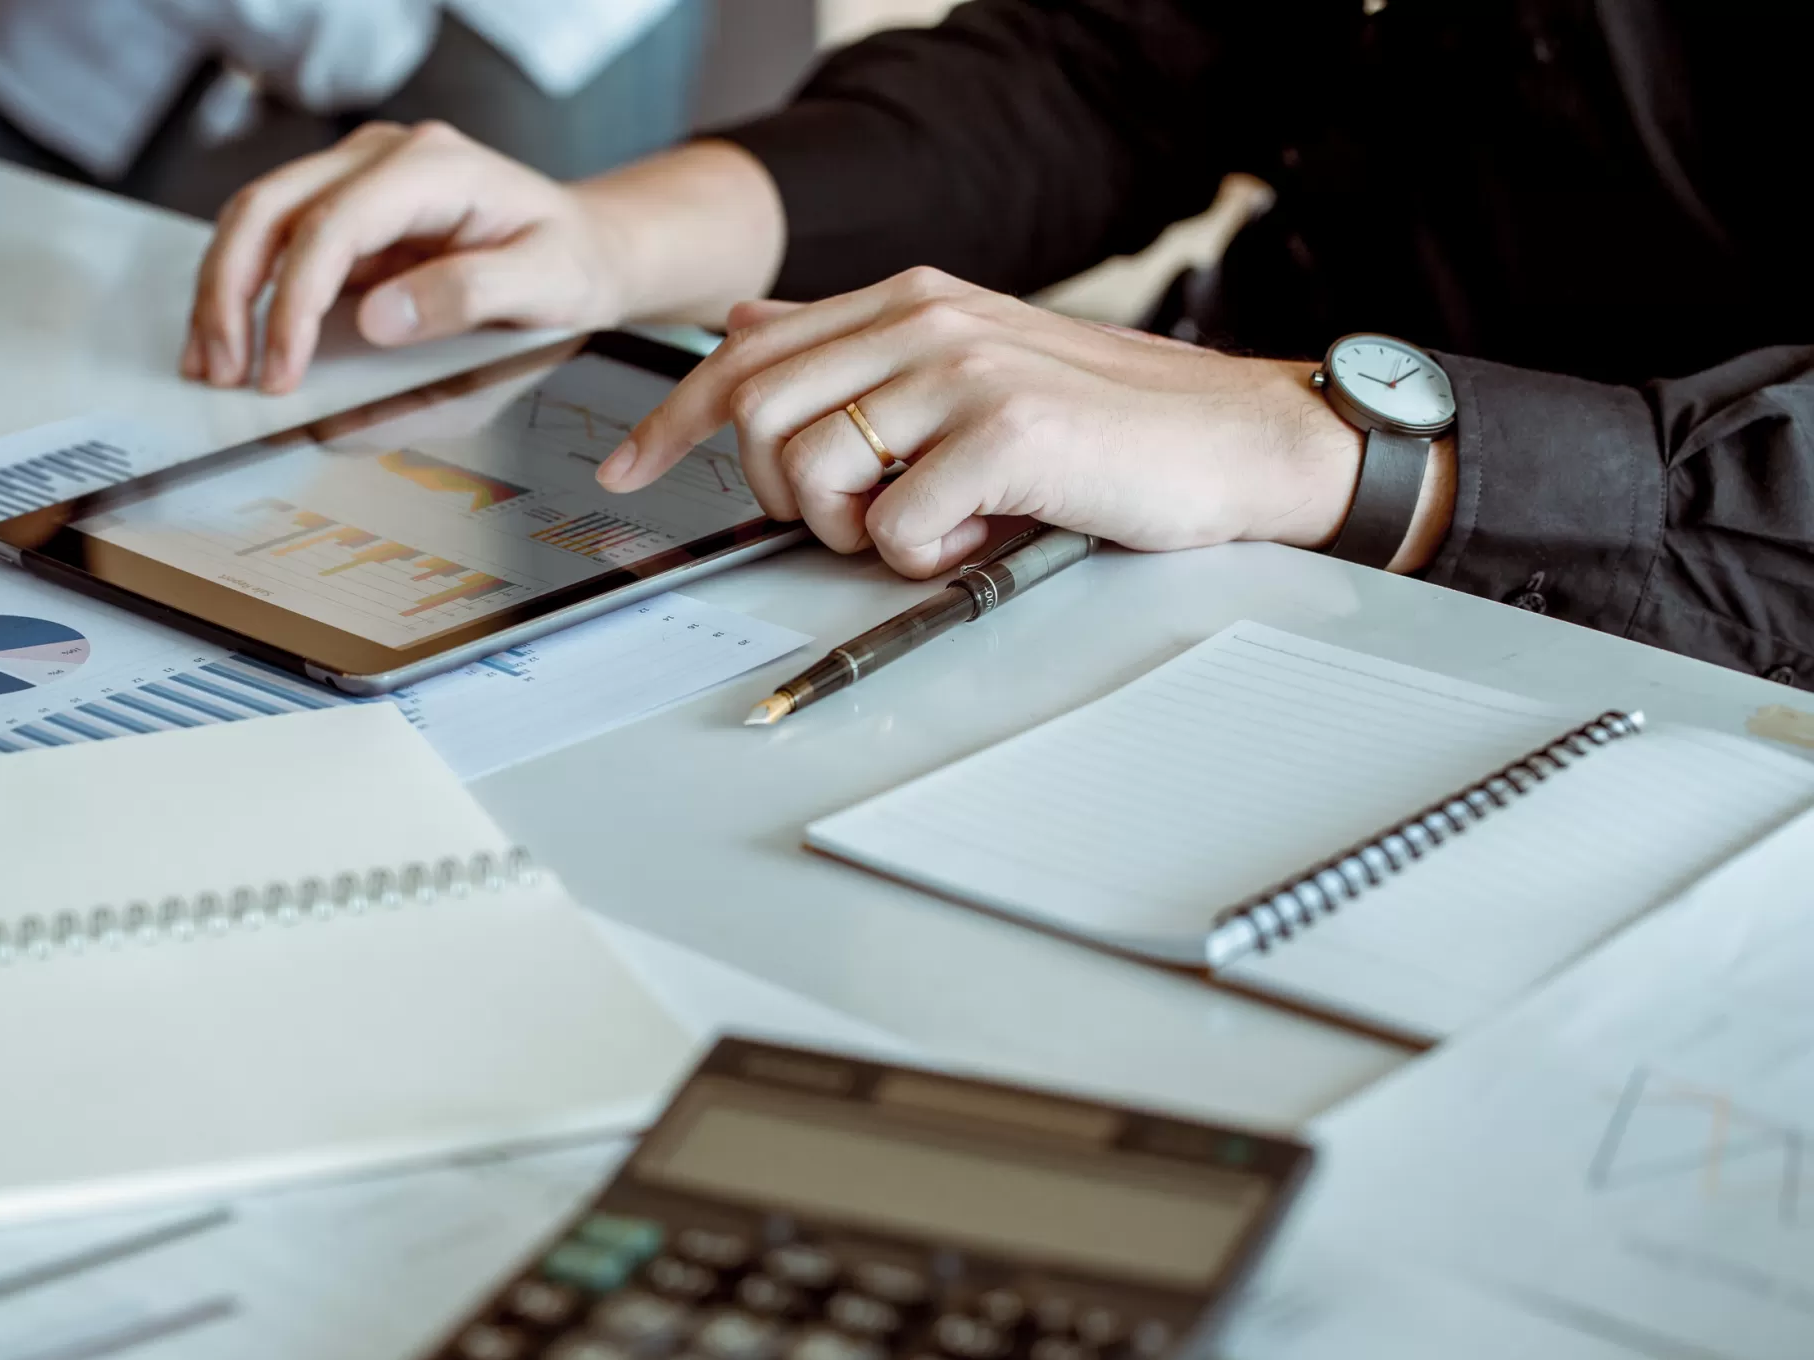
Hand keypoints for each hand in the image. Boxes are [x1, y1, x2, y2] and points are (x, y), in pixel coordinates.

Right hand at [181, 123, 783, 393]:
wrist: (587, 248)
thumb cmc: (572, 264)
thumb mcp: (546, 285)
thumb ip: (467, 299)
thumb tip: (378, 322)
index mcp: (433, 167)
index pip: (335, 224)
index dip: (296, 301)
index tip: (283, 371)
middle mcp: (383, 159)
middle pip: (270, 209)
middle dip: (232, 294)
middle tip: (222, 372)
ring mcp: (358, 180)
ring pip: (257, 221)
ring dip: (224, 294)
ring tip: (210, 366)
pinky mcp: (347, 214)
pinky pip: (277, 246)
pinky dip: (247, 294)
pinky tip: (235, 344)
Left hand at [598, 268, 1403, 577]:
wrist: (1236, 438)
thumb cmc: (1103, 422)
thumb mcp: (967, 362)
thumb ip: (856, 347)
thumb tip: (746, 330)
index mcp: (908, 301)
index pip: (745, 355)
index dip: (672, 419)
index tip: (626, 465)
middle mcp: (925, 319)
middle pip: (760, 416)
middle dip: (784, 494)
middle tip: (856, 520)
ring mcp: (964, 370)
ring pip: (818, 472)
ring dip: (859, 529)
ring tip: (937, 522)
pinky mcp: (1006, 431)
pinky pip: (898, 525)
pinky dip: (927, 554)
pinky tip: (985, 530)